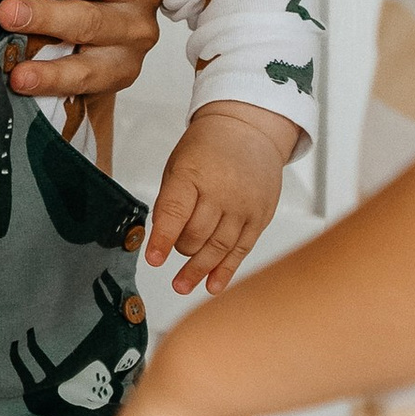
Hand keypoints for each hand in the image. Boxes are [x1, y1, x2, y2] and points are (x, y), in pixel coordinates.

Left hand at [148, 100, 297, 295]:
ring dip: (198, 270)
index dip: (163, 239)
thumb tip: (163, 238)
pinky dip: (226, 270)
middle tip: (174, 251)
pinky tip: (212, 286)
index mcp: (194, 174)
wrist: (250, 129)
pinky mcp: (260, 217)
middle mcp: (222, 191)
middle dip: (181, 249)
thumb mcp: (179, 164)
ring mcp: (244, 206)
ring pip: (219, 248)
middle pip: (197, 235)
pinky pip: (241, 250)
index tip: (154, 259)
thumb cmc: (208, 147)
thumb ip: (171, 200)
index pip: (176, 212)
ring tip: (182, 286)